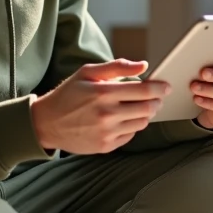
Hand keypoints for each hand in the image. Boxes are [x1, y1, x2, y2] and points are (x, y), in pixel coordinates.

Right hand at [30, 59, 170, 153]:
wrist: (47, 123)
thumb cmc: (68, 94)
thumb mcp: (87, 73)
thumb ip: (117, 67)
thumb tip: (144, 65)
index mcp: (103, 93)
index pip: (144, 90)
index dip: (159, 87)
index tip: (166, 86)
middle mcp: (107, 114)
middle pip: (148, 108)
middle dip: (157, 101)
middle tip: (157, 97)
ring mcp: (106, 133)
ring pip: (141, 123)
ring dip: (146, 114)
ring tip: (139, 107)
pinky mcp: (105, 146)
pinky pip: (130, 135)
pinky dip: (132, 126)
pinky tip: (123, 119)